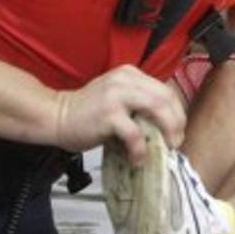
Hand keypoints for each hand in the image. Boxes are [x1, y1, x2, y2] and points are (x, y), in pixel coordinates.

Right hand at [52, 65, 185, 162]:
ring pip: (157, 109)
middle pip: (166, 98)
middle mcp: (126, 80)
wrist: (55, 116)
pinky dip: (140, 149)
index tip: (178, 130)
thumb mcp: (118, 99)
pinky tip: (137, 158)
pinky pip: (134, 133)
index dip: (177, 112)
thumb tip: (167, 126)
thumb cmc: (88, 113)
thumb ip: (140, 104)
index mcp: (131, 75)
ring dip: (167, 131)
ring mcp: (117, 95)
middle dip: (177, 122)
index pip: (165, 90)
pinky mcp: (108, 114)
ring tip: (165, 148)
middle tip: (175, 142)